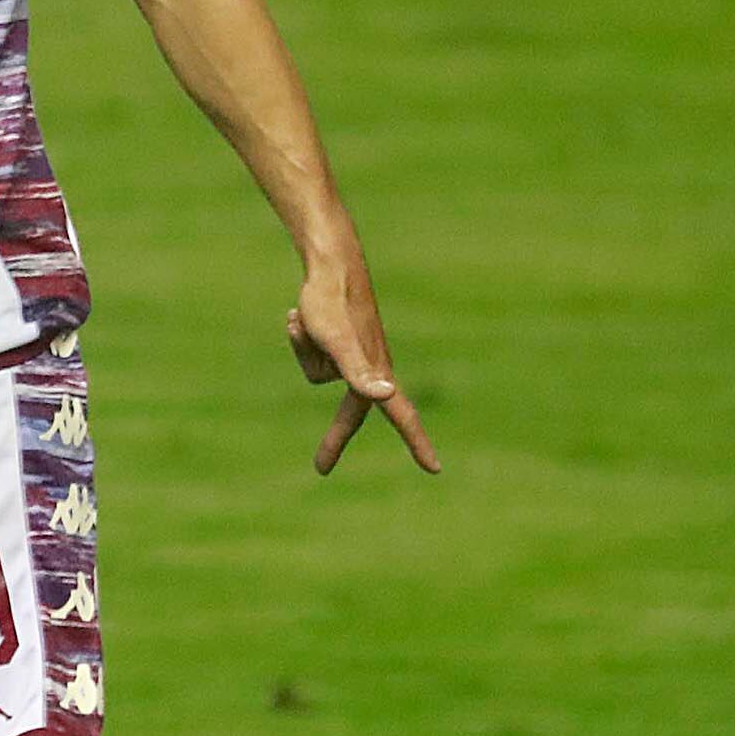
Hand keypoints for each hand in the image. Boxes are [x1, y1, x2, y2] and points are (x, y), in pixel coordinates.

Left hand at [288, 251, 439, 474]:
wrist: (328, 265)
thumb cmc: (331, 304)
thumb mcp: (338, 343)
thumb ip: (358, 373)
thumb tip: (386, 394)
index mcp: (376, 373)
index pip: (402, 417)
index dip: (418, 444)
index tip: (434, 470)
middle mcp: (368, 369)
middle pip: (348, 413)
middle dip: (335, 438)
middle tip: (321, 467)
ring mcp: (353, 357)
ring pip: (315, 372)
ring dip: (304, 349)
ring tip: (307, 323)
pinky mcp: (338, 344)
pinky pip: (309, 353)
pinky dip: (300, 335)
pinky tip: (300, 315)